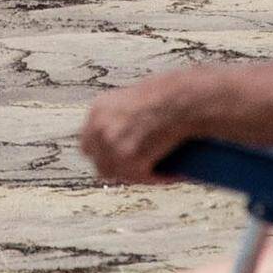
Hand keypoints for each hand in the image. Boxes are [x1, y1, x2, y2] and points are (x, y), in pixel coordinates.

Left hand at [77, 75, 205, 183]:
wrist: (182, 97)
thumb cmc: (169, 93)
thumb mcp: (137, 99)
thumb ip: (127, 116)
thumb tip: (134, 134)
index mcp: (99, 110)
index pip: (89, 142)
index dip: (103, 152)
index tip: (117, 157)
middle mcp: (99, 127)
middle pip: (98, 161)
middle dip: (115, 167)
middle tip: (137, 168)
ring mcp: (112, 144)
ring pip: (116, 174)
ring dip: (135, 175)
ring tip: (155, 174)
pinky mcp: (129, 158)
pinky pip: (139, 178)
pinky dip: (155, 178)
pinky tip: (168, 175)